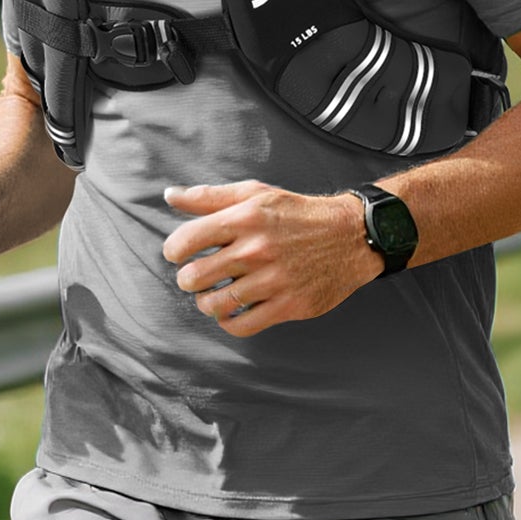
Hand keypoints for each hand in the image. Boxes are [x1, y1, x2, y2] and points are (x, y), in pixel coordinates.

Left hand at [160, 181, 381, 334]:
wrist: (351, 236)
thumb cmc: (297, 214)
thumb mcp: (255, 194)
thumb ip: (210, 197)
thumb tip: (170, 195)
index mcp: (245, 218)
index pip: (185, 241)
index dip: (173, 251)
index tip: (180, 254)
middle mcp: (257, 250)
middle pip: (195, 277)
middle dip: (188, 280)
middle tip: (196, 277)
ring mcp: (273, 280)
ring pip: (215, 305)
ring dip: (206, 303)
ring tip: (213, 295)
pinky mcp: (289, 305)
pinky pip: (242, 325)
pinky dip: (229, 322)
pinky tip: (232, 311)